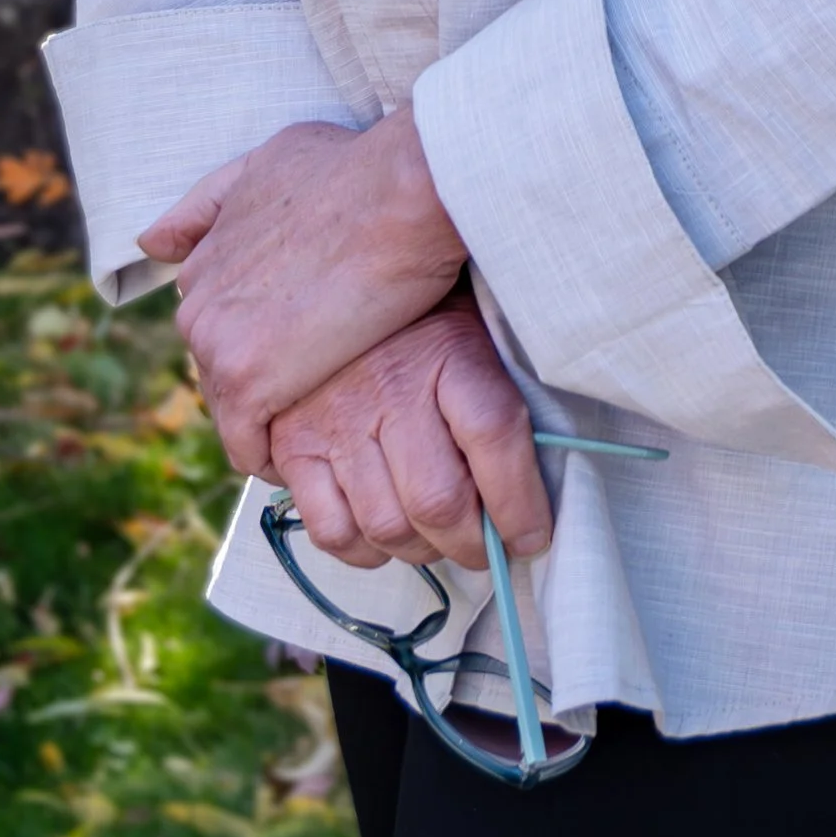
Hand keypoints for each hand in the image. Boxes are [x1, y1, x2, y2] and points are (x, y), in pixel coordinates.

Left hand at [139, 111, 464, 473]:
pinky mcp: (246, 381)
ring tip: (330, 423)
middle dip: (269, 382)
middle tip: (329, 385)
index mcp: (204, 259)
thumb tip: (154, 241)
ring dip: (276, 421)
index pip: (220, 324)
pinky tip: (317, 453)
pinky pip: (248, 447)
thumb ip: (214, 201)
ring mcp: (216, 342)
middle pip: (224, 370)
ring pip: (234, 410)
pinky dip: (277, 459)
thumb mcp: (271, 160)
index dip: (266, 338)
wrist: (399, 193)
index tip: (307, 346)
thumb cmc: (355, 169)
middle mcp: (197, 302)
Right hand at [269, 295, 551, 573]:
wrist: (341, 285)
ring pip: (387, 527)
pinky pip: (331, 532)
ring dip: (423, 551)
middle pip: (438, 501)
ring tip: (439, 537)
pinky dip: (364, 551)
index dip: (520, 504)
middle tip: (487, 548)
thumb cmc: (430, 325)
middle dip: (474, 546)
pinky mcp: (294, 446)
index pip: (494, 435)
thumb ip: (508, 404)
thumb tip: (541, 493)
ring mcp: (336, 419)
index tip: (533, 536)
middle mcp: (390, 386)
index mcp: (450, 350)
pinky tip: (384, 534)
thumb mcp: (482, 337)